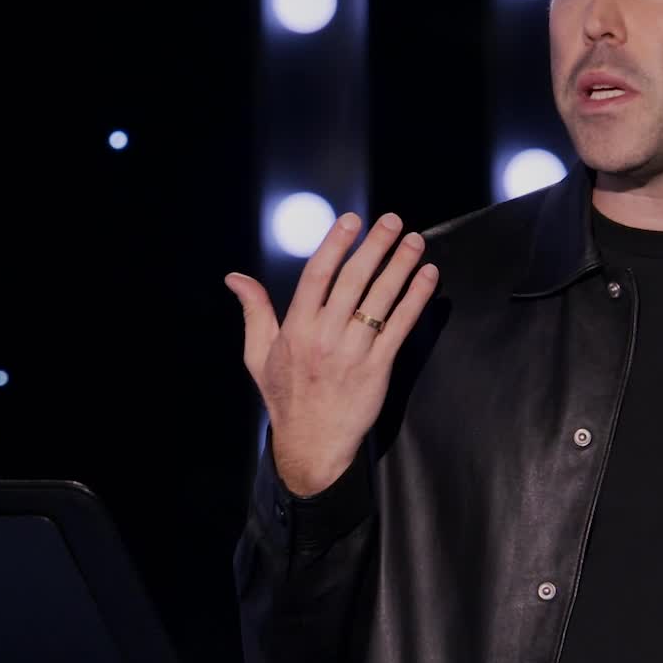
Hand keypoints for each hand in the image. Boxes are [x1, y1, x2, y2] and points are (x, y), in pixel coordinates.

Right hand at [224, 212, 439, 496]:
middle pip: (353, 282)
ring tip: (415, 241)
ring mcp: (354, 352)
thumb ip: (254, 311)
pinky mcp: (378, 368)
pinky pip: (400, 327)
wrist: (312, 443)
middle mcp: (325, 336)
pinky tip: (427, 277)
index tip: (352, 221)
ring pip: (380, 300)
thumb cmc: (286, 396)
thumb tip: (235, 277)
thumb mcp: (258, 354)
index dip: (335, 245)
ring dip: (400, 267)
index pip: (317, 276)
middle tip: (392, 220)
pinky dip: (415, 300)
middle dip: (374, 247)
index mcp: (296, 329)